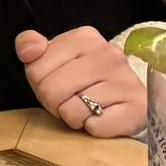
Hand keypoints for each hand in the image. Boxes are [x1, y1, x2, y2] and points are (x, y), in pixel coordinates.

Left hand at [15, 26, 146, 137]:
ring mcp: (126, 81)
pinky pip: (95, 127)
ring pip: (72, 112)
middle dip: (54, 103)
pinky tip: (103, 118)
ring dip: (74, 117)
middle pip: (51, 91)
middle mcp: (109, 55)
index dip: (40, 83)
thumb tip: (29, 51)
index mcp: (85, 37)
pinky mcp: (137, 109)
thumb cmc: (82, 79)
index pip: (36, 69)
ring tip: (87, 109)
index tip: (57, 83)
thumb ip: (30, 45)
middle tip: (70, 100)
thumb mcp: (53, 57)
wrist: (127, 99)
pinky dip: (94, 128)